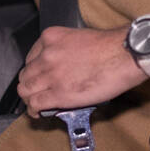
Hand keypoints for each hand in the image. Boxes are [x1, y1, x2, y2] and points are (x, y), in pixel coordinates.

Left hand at [16, 26, 146, 116]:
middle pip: (26, 74)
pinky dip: (34, 110)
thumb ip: (64, 50)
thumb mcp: (78, 39)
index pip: (30, 57)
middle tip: (37, 92)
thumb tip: (63, 67)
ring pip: (26, 90)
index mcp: (50, 38)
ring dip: (29, 98)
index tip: (38, 76)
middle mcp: (46, 55)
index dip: (33, 70)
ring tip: (35, 104)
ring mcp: (50, 74)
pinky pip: (36, 104)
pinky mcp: (58, 93)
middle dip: (30, 84)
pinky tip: (37, 113)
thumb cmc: (110, 46)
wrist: (123, 55)